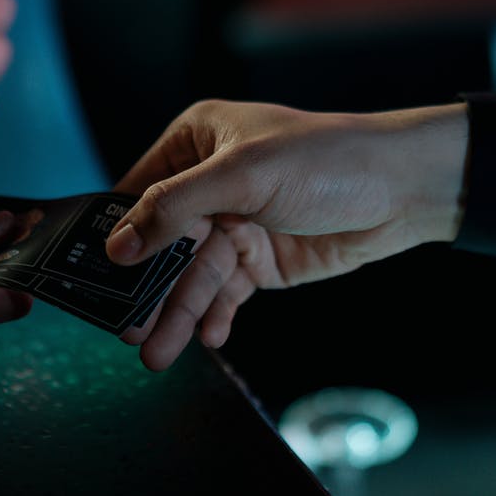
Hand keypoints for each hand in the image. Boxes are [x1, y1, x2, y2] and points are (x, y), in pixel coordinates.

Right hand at [105, 100, 468, 370]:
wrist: (404, 191)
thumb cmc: (326, 160)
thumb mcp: (242, 175)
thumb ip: (175, 208)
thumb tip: (117, 246)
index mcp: (197, 142)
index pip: (139, 191)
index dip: (117, 235)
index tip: (92, 278)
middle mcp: (209, 184)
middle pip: (162, 243)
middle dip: (147, 288)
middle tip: (127, 331)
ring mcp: (235, 225)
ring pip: (192, 275)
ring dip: (177, 312)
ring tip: (158, 353)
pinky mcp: (260, 261)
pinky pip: (226, 293)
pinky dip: (215, 314)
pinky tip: (208, 335)